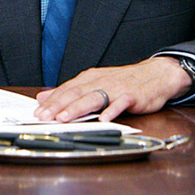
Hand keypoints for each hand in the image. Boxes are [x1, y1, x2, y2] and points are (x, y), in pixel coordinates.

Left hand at [34, 57, 191, 121]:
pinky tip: (103, 119)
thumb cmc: (123, 82)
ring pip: (93, 97)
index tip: (37, 112)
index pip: (66, 89)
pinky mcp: (132, 96)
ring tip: (64, 118)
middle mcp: (100, 81)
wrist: (156, 75)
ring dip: (77, 108)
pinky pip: (121, 103)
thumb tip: (44, 97)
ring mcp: (116, 89)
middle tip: (44, 116)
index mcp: (90, 79)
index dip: (51, 101)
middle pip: (76, 93)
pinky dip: (112, 110)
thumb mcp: (94, 83)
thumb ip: (70, 91)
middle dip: (58, 106)